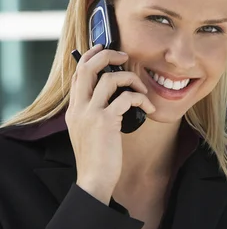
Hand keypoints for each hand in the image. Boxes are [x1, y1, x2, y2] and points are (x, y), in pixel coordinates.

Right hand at [66, 45, 155, 204]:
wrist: (94, 179)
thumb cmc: (98, 157)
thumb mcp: (90, 131)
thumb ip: (95, 112)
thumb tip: (113, 95)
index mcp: (74, 109)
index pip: (78, 73)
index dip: (91, 56)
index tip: (105, 49)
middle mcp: (78, 108)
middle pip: (88, 67)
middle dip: (108, 56)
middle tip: (125, 57)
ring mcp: (89, 113)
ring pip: (109, 79)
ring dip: (131, 79)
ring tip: (142, 90)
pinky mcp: (104, 122)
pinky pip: (126, 98)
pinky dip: (141, 99)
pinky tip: (149, 109)